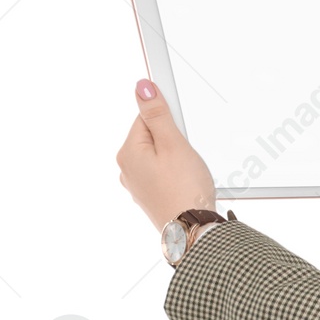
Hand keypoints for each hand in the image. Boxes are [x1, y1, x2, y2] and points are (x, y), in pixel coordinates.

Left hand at [117, 79, 218, 231]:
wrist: (192, 231)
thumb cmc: (184, 189)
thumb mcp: (173, 144)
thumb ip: (157, 114)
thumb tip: (142, 88)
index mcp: (128, 152)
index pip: (145, 118)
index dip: (169, 120)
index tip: (182, 131)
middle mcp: (127, 169)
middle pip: (153, 138)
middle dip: (174, 141)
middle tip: (188, 156)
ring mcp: (138, 185)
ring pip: (160, 157)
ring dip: (177, 159)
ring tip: (190, 172)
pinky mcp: (152, 197)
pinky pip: (163, 174)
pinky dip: (177, 174)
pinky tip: (187, 183)